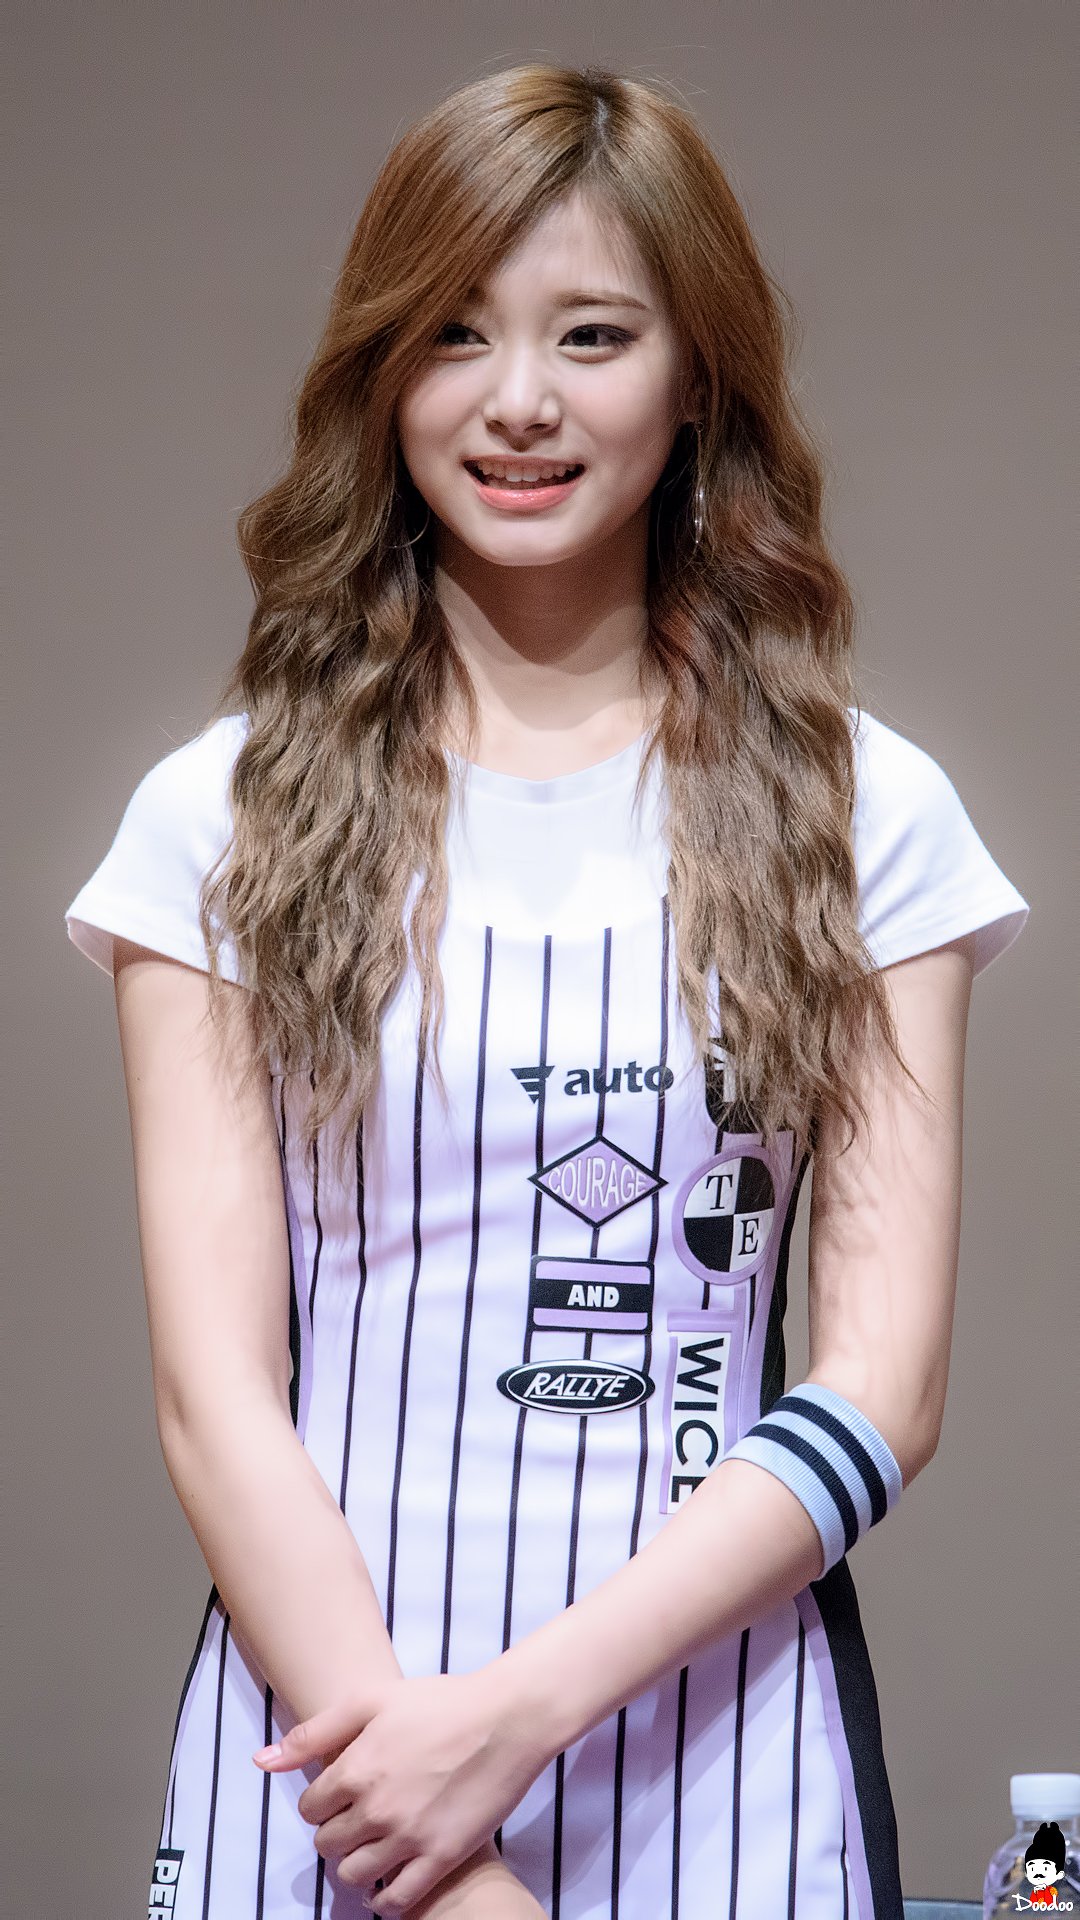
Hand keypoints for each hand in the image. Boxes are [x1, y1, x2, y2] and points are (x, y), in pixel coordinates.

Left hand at [252, 1669, 550, 1914]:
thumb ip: (315, 1732)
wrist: (507, 1718)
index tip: (339, 1796)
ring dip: (356, 1865)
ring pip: (355, 1876)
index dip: (322, 1803)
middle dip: (335, 1833)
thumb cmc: (441, 1701)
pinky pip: (397, 1899)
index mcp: (357, 1768)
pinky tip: (389, 1882)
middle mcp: (377, 1808)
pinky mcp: (441, 1857)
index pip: (311, 1809)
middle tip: (356, 1820)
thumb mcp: (372, 1700)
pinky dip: (385, 1899)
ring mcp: (409, 1837)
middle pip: (328, 1845)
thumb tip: (261, 1761)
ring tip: (373, 1847)